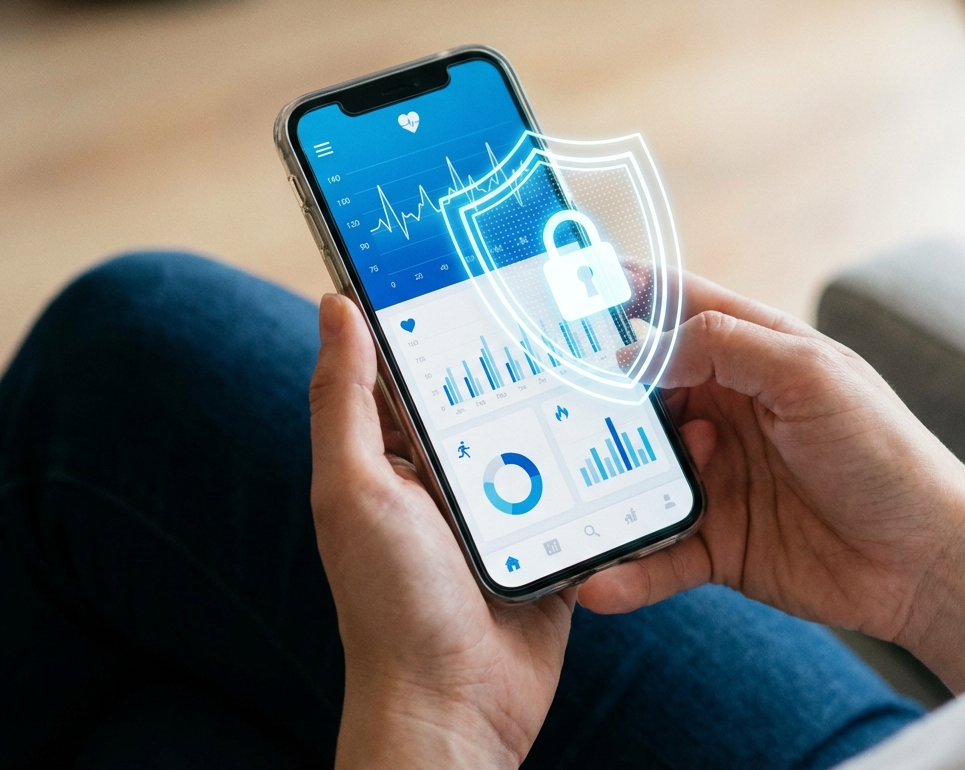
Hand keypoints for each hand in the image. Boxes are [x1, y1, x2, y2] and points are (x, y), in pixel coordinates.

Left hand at [309, 294, 574, 768]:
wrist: (459, 707)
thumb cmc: (391, 604)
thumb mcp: (356, 490)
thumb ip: (345, 401)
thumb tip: (335, 306)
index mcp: (395, 454)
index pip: (414, 366)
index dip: (436, 315)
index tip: (469, 258)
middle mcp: (448, 474)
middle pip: (488, 392)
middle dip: (518, 350)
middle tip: (560, 291)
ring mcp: (503, 506)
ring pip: (539, 432)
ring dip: (565, 400)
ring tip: (608, 342)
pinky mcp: (549, 537)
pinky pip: (577, 485)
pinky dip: (597, 459)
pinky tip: (629, 418)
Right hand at [580, 273, 964, 691]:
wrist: (929, 562)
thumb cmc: (884, 453)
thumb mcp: (811, 377)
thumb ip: (729, 345)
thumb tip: (643, 348)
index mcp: (754, 355)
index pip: (677, 309)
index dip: (623, 295)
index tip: (564, 296)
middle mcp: (727, 410)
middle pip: (640, 396)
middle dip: (591, 402)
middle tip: (535, 411)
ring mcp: (718, 477)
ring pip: (638, 475)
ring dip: (601, 489)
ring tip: (557, 506)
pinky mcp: (718, 542)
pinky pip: (659, 551)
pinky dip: (629, 568)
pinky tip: (601, 582)